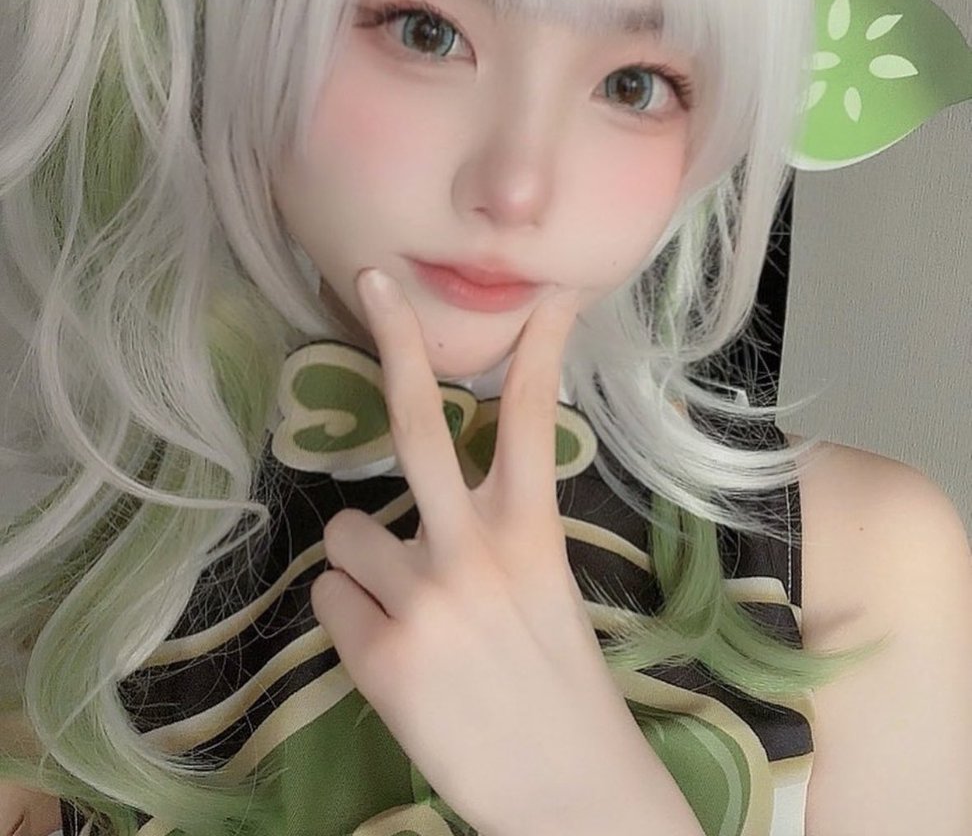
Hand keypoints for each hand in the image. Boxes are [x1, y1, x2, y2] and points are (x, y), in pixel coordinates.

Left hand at [310, 271, 654, 835]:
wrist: (567, 794)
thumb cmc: (558, 686)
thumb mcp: (546, 589)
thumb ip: (497, 531)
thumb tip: (429, 491)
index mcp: (533, 535)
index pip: (533, 421)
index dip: (539, 349)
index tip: (548, 292)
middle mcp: (474, 552)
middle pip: (419, 425)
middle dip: (396, 343)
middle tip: (371, 280)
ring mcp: (423, 601)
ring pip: (344, 532)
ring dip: (364, 565)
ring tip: (409, 613)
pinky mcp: (380, 656)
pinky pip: (330, 599)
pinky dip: (352, 619)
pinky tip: (394, 656)